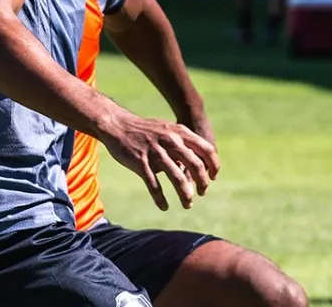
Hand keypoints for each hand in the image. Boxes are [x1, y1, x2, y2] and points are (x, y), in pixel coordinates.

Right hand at [100, 113, 219, 210]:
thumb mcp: (166, 130)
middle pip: (195, 165)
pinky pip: (154, 184)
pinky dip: (160, 198)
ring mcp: (154, 152)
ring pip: (177, 177)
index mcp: (179, 132)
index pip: (206, 149)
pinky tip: (164, 206)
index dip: (214, 165)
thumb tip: (192, 166)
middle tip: (202, 193)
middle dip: (202, 183)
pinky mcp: (140, 162)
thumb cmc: (144, 130)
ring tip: (187, 204)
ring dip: (185, 194)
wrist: (117, 125)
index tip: (213, 178)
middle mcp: (169, 141)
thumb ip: (181, 144)